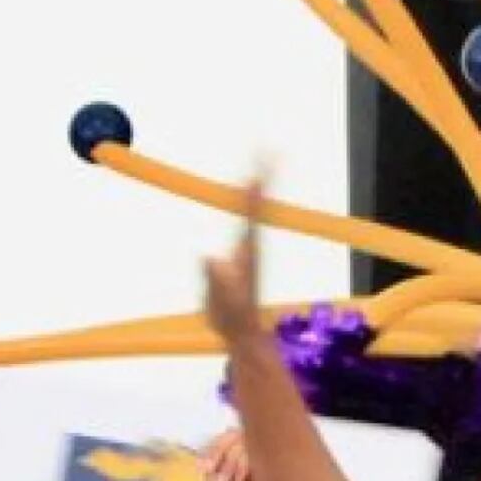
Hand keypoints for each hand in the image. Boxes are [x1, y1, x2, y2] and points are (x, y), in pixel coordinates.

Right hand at [202, 173, 269, 344]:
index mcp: (247, 250)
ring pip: (257, 208)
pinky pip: (250, 218)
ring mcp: (250, 247)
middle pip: (258, 203)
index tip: (256, 169)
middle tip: (269, 148)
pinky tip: (251, 190)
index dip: (252, 191)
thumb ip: (217, 279)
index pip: (250, 214)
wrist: (244, 332)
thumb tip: (212, 258)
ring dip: (260, 183)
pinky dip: (251, 200)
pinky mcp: (245, 252)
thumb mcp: (221, 301)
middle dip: (263, 175)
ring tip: (264, 160)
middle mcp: (252, 243)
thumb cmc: (232, 317)